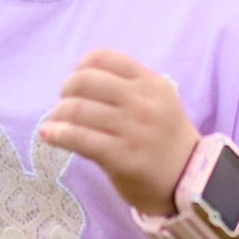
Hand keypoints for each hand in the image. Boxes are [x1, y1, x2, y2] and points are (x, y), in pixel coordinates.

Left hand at [38, 47, 199, 217]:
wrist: (189, 181)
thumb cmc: (165, 140)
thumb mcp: (159, 102)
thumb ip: (128, 87)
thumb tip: (78, 81)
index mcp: (151, 83)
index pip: (103, 58)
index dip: (80, 67)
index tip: (77, 85)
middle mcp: (143, 102)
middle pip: (85, 81)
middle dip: (65, 90)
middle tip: (64, 105)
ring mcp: (133, 130)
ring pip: (77, 110)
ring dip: (57, 115)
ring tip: (56, 123)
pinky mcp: (122, 157)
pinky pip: (79, 138)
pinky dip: (57, 134)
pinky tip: (49, 135)